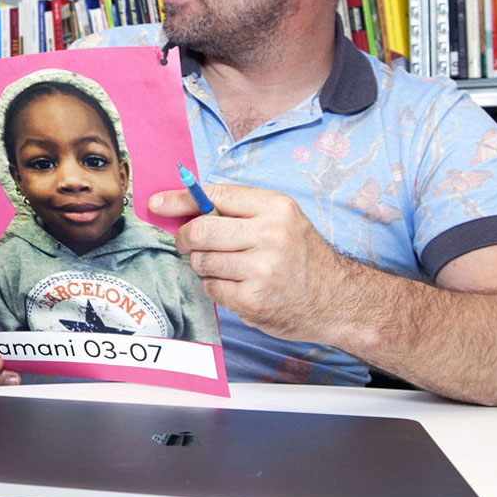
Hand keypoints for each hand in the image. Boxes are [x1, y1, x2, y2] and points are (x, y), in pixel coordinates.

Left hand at [149, 184, 347, 343]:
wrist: (338, 300)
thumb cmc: (302, 257)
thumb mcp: (281, 220)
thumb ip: (238, 211)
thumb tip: (181, 207)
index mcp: (276, 207)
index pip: (214, 196)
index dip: (179, 199)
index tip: (157, 203)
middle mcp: (270, 235)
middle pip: (199, 230)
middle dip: (185, 238)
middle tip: (188, 244)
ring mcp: (262, 270)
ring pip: (202, 261)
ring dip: (204, 265)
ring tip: (228, 268)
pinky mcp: (254, 300)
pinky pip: (211, 288)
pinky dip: (216, 287)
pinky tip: (238, 286)